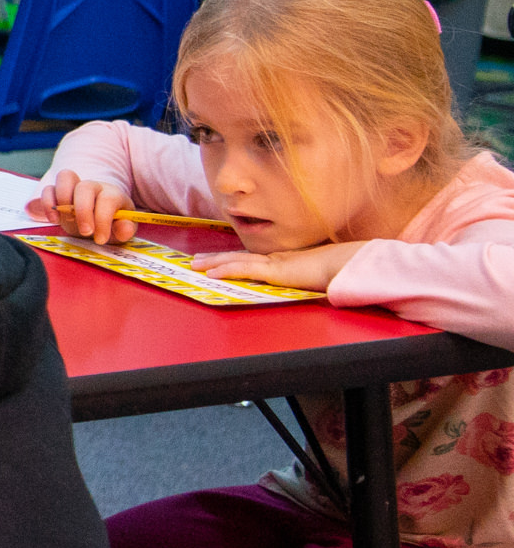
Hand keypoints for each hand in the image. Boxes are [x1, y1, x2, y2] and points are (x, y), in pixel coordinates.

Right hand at [28, 170, 133, 244]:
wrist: (98, 221)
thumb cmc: (111, 225)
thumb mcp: (122, 230)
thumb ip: (125, 229)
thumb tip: (124, 227)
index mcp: (112, 194)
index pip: (107, 199)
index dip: (103, 219)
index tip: (100, 239)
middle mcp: (93, 186)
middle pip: (85, 187)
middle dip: (83, 211)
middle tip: (85, 232)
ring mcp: (73, 187)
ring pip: (65, 177)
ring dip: (62, 200)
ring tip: (65, 221)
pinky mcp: (57, 193)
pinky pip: (48, 189)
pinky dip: (48, 203)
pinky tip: (54, 220)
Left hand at [196, 240, 364, 291]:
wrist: (352, 265)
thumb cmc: (342, 272)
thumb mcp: (320, 280)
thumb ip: (311, 284)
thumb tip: (313, 290)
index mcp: (286, 262)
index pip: (254, 260)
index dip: (235, 260)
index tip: (220, 260)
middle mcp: (277, 259)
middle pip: (239, 257)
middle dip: (216, 258)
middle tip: (197, 260)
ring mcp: (275, 263)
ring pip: (236, 261)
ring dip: (214, 263)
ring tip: (195, 265)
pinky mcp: (275, 270)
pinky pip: (245, 269)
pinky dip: (227, 270)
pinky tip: (211, 273)